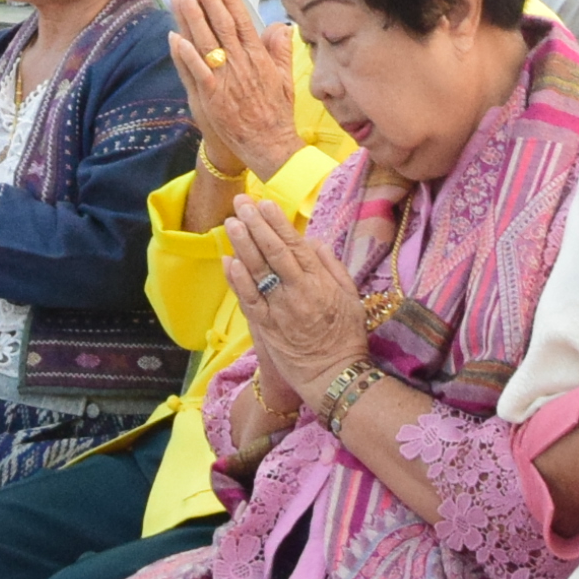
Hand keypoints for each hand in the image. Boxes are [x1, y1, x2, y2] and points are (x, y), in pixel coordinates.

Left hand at [168, 0, 300, 182]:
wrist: (270, 145)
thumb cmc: (276, 113)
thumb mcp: (285, 78)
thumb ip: (280, 50)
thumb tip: (280, 26)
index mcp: (258, 58)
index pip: (242, 20)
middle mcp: (241, 65)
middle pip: (221, 25)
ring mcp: (226, 80)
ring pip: (206, 43)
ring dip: (192, 19)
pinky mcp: (212, 98)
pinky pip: (197, 72)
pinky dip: (186, 54)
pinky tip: (174, 37)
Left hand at [223, 194, 372, 396]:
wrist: (333, 376)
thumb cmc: (345, 335)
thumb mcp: (350, 296)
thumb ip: (332, 266)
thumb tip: (312, 241)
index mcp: (319, 282)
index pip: (294, 245)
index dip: (277, 222)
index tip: (265, 203)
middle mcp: (298, 292)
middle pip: (272, 252)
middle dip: (255, 225)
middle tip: (241, 203)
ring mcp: (279, 310)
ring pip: (257, 272)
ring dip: (242, 245)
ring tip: (231, 222)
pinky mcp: (266, 327)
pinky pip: (248, 300)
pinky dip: (237, 280)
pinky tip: (228, 261)